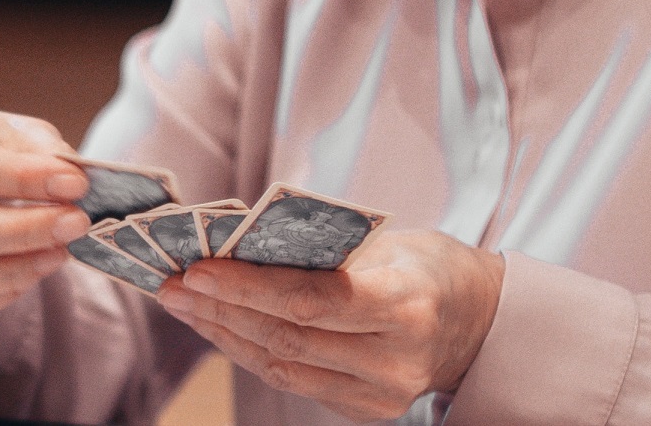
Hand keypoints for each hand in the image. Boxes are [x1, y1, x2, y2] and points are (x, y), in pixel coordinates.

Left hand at [157, 230, 503, 421]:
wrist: (477, 324)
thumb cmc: (428, 266)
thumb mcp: (391, 242)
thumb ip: (326, 250)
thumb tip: (241, 245)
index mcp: (406, 304)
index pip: (311, 300)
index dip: (249, 286)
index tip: (199, 267)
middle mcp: (393, 359)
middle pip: (288, 335)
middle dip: (222, 309)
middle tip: (174, 283)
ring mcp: (379, 394)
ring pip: (282, 364)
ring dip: (225, 333)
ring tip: (186, 304)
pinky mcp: (364, 410)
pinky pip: (293, 379)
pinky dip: (251, 352)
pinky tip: (222, 327)